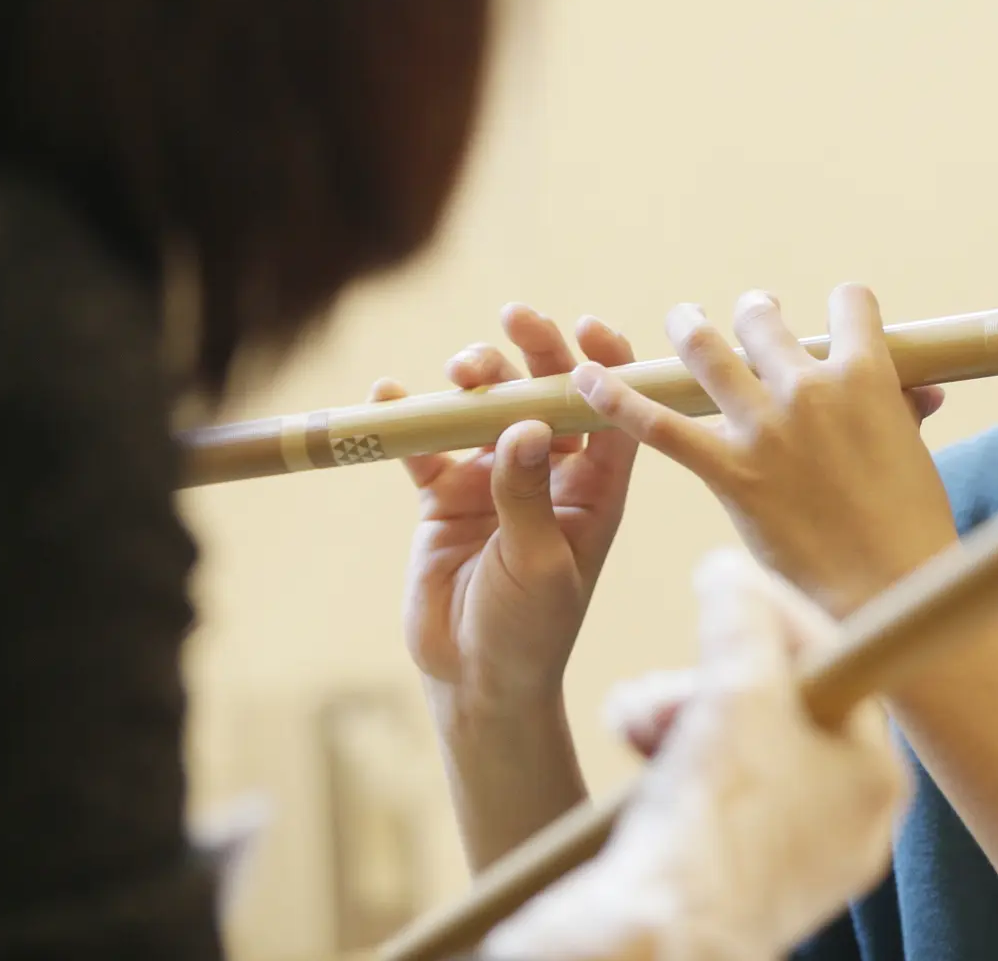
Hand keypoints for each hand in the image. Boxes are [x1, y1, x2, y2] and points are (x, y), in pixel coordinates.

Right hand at [377, 305, 638, 719]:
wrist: (476, 680)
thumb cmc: (531, 629)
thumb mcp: (540, 563)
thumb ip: (527, 495)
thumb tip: (525, 425)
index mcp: (596, 487)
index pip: (610, 410)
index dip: (605, 363)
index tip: (586, 326)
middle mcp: (550, 471)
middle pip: (547, 393)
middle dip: (535, 350)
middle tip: (517, 317)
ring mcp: (496, 479)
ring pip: (489, 408)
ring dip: (477, 378)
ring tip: (463, 368)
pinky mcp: (446, 495)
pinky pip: (427, 446)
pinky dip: (408, 419)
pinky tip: (387, 395)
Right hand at [482, 551, 908, 960]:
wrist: (651, 941)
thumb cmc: (715, 822)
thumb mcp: (740, 687)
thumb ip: (743, 616)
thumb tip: (730, 572)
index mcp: (875, 780)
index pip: (838, 661)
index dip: (777, 614)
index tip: (726, 585)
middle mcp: (841, 822)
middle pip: (777, 701)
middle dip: (708, 675)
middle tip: (665, 686)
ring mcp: (784, 856)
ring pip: (733, 742)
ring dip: (673, 711)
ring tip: (633, 720)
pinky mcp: (722, 876)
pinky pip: (701, 790)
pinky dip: (662, 759)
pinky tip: (630, 747)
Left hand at [582, 285, 956, 616]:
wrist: (889, 587)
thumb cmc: (914, 525)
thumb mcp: (916, 454)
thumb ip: (905, 412)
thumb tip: (925, 391)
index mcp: (866, 376)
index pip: (849, 304)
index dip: (842, 308)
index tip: (834, 321)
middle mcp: (810, 388)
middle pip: (766, 322)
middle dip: (756, 314)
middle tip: (750, 316)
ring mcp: (764, 428)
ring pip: (709, 354)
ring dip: (690, 330)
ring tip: (683, 321)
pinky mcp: (730, 472)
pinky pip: (661, 427)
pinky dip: (620, 400)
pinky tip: (589, 380)